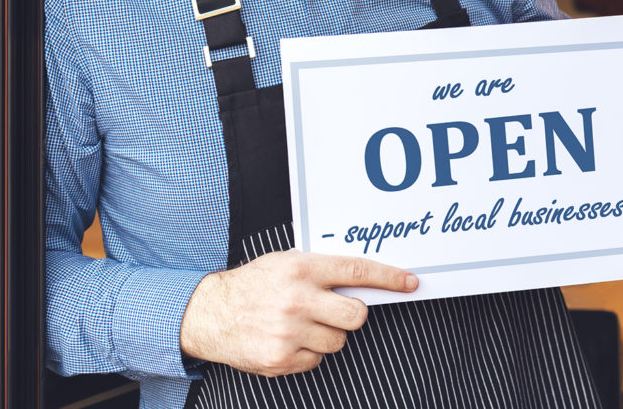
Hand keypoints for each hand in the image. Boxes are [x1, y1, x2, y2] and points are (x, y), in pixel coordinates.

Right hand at [179, 249, 417, 375]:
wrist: (212, 313)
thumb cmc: (254, 284)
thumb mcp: (285, 262)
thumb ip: (320, 271)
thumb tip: (361, 281)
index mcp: (302, 268)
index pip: (356, 271)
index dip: (388, 277)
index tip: (410, 282)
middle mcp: (298, 299)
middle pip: (356, 315)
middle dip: (353, 314)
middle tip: (336, 310)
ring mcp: (290, 332)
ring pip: (337, 340)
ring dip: (326, 334)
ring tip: (300, 323)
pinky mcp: (281, 359)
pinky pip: (316, 360)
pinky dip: (308, 352)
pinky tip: (287, 339)